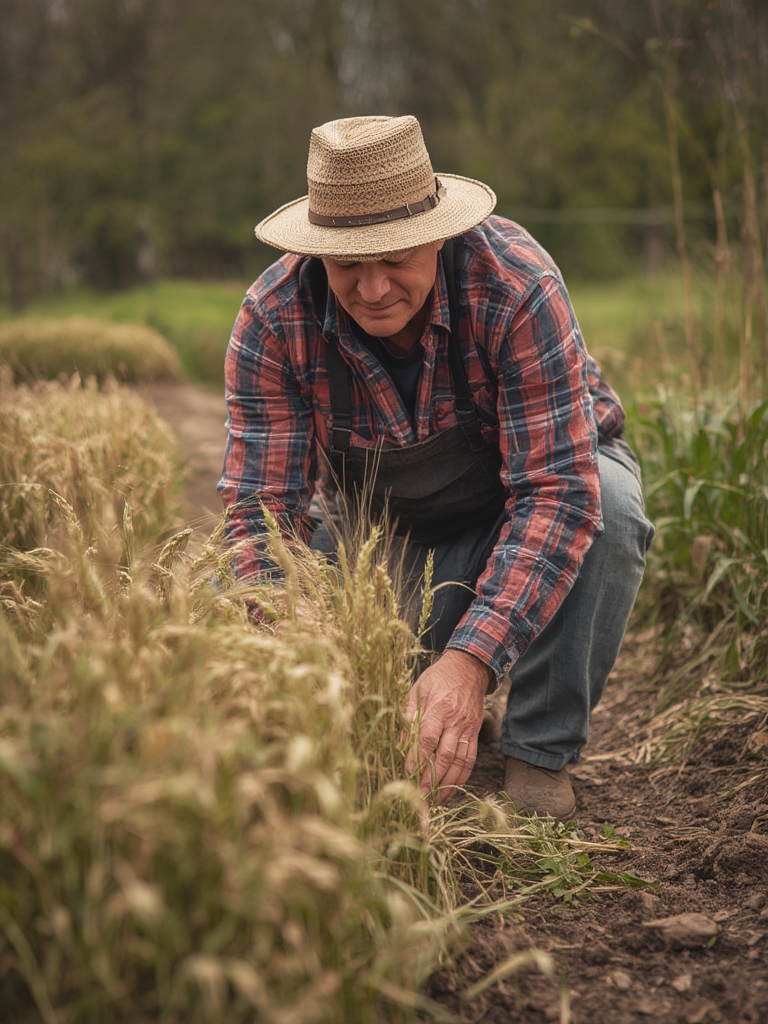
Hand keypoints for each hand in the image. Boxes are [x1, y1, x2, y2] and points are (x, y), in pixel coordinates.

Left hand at [405, 649, 491, 803]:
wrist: (468, 669)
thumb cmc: (438, 678)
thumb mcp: (418, 690)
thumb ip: (408, 716)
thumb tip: (398, 743)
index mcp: (438, 708)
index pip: (427, 738)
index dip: (417, 758)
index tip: (407, 773)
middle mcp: (455, 720)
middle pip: (445, 754)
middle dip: (432, 777)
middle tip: (421, 794)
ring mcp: (467, 728)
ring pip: (460, 761)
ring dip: (448, 783)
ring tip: (436, 799)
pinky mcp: (475, 733)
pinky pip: (471, 758)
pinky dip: (462, 776)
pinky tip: (452, 788)